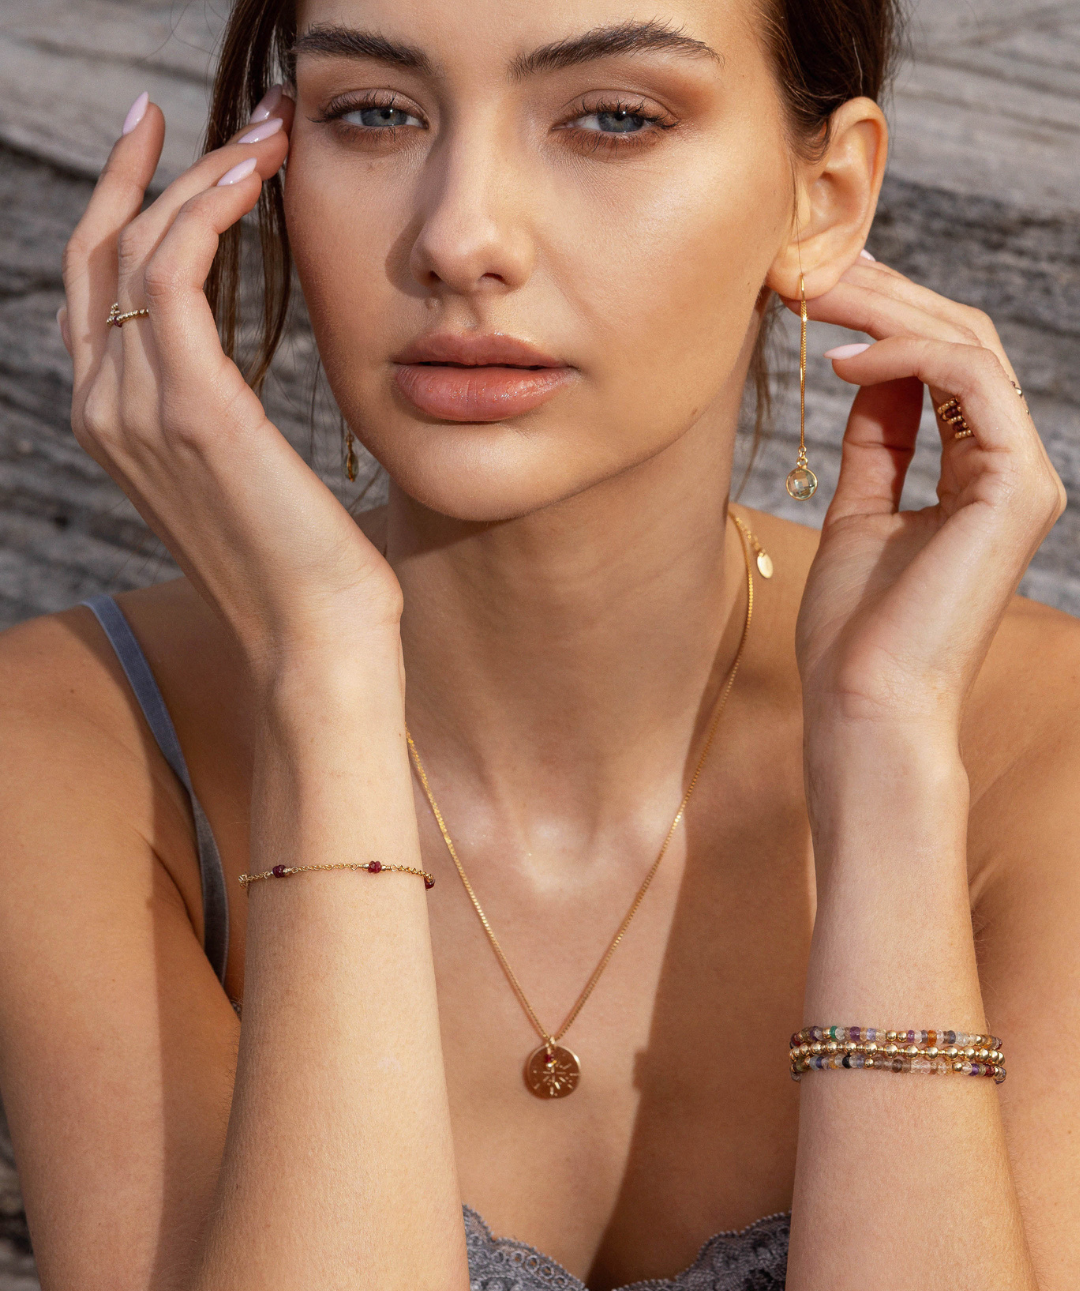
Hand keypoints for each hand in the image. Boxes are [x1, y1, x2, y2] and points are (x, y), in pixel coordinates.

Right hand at [60, 94, 400, 677]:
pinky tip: (254, 177)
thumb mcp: (245, 484)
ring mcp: (135, 409)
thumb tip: (242, 386)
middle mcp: (105, 410)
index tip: (177, 149)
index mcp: (114, 426)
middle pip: (99, 252)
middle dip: (156, 170)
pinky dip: (208, 209)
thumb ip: (217, 426)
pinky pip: (174, 274)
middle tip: (232, 118)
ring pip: (137, 249)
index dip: (128, 208)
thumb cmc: (303, 570)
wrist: (315, 641)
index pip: (97, 289)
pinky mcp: (191, 409)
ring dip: (202, 175)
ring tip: (269, 133)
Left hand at [786, 258, 1064, 737]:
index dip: (877, 314)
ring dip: (883, 308)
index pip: (937, 362)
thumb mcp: (858, 510)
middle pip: (956, 339)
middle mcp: (1009, 465)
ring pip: (966, 347)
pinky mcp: (1018, 489)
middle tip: (806, 262)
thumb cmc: (855, 630)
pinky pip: (970, 382)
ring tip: (810, 293)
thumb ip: (875, 440)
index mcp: (977, 470)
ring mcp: (1022, 475)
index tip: (809, 284)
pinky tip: (840, 358)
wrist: (866, 707)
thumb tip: (864, 369)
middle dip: (879, 294)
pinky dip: (905, 356)